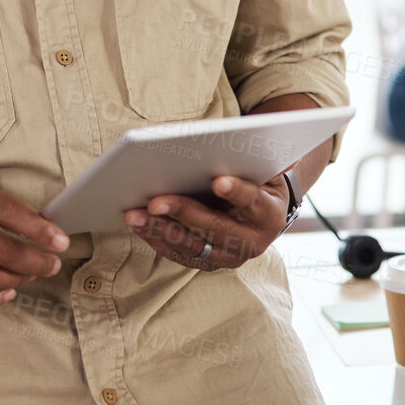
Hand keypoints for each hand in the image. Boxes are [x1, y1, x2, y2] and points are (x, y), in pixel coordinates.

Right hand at [0, 168, 69, 311]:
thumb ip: (1, 204)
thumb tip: (41, 229)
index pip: (8, 212)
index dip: (39, 230)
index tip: (62, 242)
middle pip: (0, 251)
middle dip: (35, 262)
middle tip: (53, 264)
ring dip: (16, 280)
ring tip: (31, 274)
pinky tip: (6, 294)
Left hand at [123, 171, 289, 271]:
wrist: (263, 213)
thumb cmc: (257, 179)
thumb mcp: (262, 166)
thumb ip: (248, 157)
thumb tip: (224, 140)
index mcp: (270, 215)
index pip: (254, 202)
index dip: (237, 191)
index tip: (218, 181)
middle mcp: (253, 243)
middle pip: (215, 228)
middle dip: (183, 213)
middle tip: (155, 201)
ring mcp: (229, 257)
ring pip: (191, 246)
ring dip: (160, 229)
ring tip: (134, 214)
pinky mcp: (208, 263)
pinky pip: (178, 254)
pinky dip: (156, 239)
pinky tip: (138, 224)